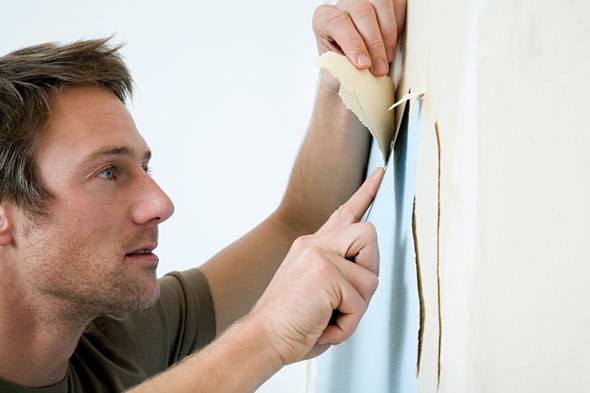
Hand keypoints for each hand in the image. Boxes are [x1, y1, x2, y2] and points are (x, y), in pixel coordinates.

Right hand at [248, 167, 383, 366]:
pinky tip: (323, 324)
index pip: (343, 214)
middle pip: (369, 236)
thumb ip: (339, 274)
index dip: (365, 194)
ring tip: (327, 316)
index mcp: (313, 247)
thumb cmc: (291, 322)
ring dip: (354, 309)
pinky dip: (346, 324)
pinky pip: (359, 302)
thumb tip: (364, 274)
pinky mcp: (325, 271)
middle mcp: (315, 244)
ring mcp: (319, 254)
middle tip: (344, 300)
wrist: (263, 337)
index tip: (380, 173)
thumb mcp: (317, 291)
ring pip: (370, 278)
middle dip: (368, 273)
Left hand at [312, 0, 406, 90]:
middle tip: (379, 69)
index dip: (352, 42)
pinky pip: (398, 4)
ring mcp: (365, 0)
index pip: (336, 21)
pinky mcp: (383, 3)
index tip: (363, 64)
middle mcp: (343, 5)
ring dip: (388, 34)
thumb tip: (352, 73)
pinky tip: (393, 45)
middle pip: (361, 11)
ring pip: (381, 3)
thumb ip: (340, 72)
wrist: (351, 74)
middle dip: (374, 43)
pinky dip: (399, 26)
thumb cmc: (340, 73)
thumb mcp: (335, 76)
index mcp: (323, 19)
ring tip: (388, 59)